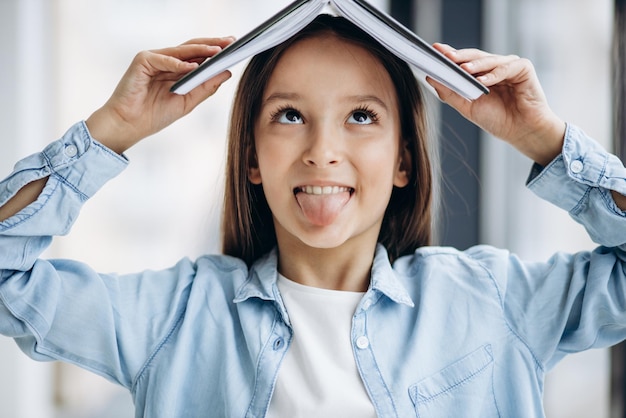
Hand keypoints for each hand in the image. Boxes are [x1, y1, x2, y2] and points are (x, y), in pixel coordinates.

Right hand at [86, 37, 234, 153]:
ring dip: (200, 50)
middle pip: (192, 48)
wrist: (129, 125)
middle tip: (230, 42)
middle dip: (212, 44)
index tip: (234, 48)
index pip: (199, 55)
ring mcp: (154, 59)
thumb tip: (227, 72)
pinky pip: (163, 59)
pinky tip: (193, 67)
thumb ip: (205, 87)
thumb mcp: (187, 102)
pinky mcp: (142, 61)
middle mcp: (166, 61)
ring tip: (217, 51)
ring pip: (181, 50)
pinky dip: (178, 63)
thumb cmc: (154, 115)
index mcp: (176, 69)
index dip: (216, 51)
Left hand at [428, 44, 565, 165]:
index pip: (463, 60)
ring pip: (489, 60)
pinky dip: (494, 75)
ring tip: (462, 69)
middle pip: (474, 57)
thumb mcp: (467, 107)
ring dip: (475, 65)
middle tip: (445, 55)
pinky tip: (483, 82)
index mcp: (481, 73)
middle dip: (459, 56)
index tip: (435, 50)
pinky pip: (506, 68)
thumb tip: (430, 78)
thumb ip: (450, 92)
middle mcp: (494, 66)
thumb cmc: (497, 119)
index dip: (450, 55)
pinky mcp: (523, 68)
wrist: (521, 131)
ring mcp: (509, 65)